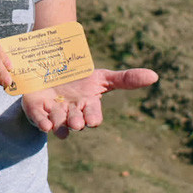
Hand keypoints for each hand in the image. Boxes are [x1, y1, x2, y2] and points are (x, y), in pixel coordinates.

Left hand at [21, 67, 157, 139]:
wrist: (52, 67)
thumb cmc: (80, 76)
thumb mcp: (102, 76)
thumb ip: (126, 79)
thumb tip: (155, 76)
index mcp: (87, 106)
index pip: (92, 116)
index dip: (92, 118)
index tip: (91, 120)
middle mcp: (71, 113)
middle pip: (75, 121)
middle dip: (76, 122)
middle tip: (77, 123)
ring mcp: (53, 112)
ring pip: (57, 122)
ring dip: (59, 123)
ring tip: (59, 123)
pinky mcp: (36, 110)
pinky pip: (38, 119)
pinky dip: (41, 123)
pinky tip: (44, 125)